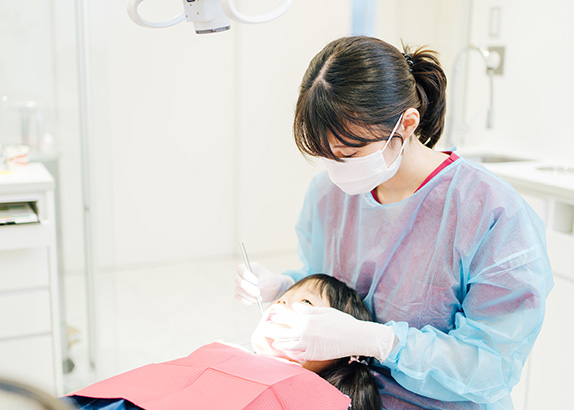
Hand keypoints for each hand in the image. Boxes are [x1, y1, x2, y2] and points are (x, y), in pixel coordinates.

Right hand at [234, 262, 294, 304]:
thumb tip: (255, 287)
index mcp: (247, 267)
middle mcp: (241, 276)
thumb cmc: (269, 279)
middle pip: (237, 280)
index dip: (246, 275)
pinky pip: (238, 297)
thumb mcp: (267, 278)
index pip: (240, 268)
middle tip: (258, 292)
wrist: (271, 289)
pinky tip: (253, 301)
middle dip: (247, 287)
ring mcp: (239, 285)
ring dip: (248, 295)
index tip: (256, 281)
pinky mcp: (240, 294)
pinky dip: (245, 300)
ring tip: (259, 298)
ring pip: (238, 289)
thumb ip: (261, 281)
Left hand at [266, 303, 395, 360]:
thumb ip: (309, 310)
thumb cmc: (342, 322)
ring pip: (289, 345)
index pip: (289, 316)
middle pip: (285, 331)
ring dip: (280, 343)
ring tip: (273, 342)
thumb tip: (295, 306)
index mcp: (309, 319)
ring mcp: (309, 345)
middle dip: (274, 329)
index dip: (279, 315)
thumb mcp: (326, 311)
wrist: (356, 337)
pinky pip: (299, 355)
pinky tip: (287, 352)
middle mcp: (306, 332)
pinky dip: (292, 353)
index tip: (272, 314)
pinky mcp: (314, 355)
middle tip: (265, 328)